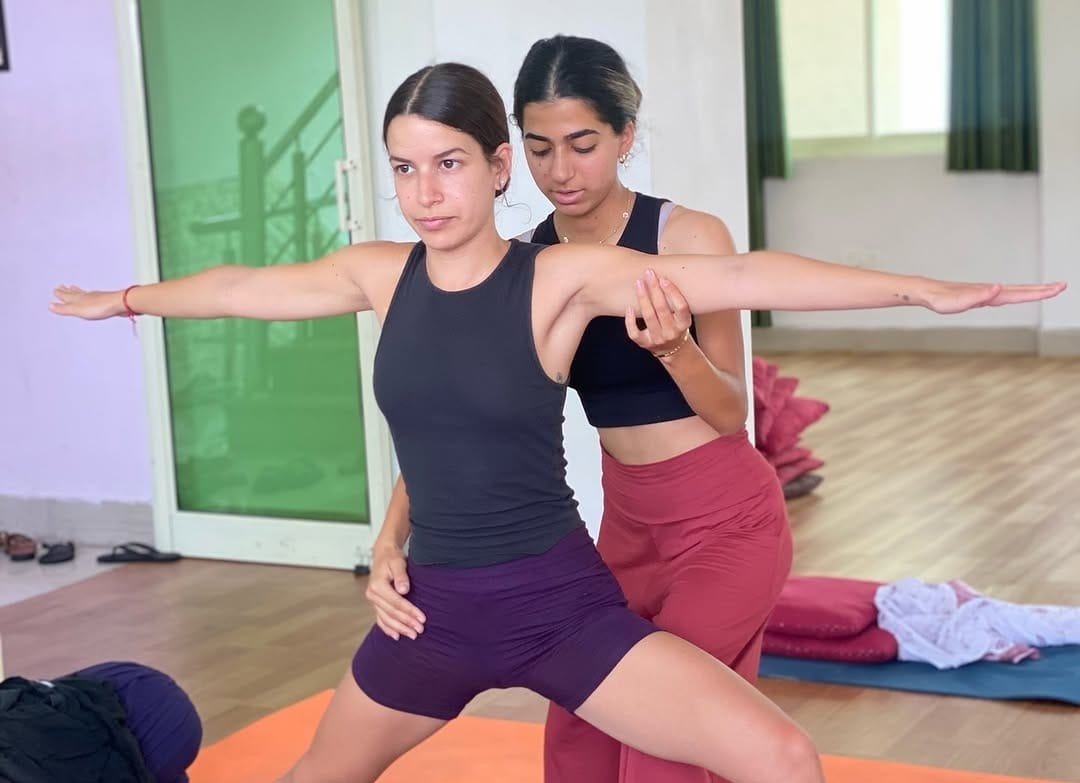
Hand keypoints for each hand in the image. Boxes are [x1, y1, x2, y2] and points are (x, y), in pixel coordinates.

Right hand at [49, 286, 122, 319]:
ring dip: (77, 291)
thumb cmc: (100, 307)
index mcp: (79, 298)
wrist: (120, 303)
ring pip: (84, 294)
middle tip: (61, 286)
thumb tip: (50, 306)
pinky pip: (94, 297)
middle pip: (74, 293)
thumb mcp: (78, 310)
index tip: (55, 289)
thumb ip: (65, 308)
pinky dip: (89, 296)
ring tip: (74, 288)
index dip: (60, 294)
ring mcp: (97, 298)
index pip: (66, 295)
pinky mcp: (106, 301)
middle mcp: (87, 296)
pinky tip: (93, 297)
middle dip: (67, 291)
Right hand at [364, 543, 424, 640]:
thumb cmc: (392, 558)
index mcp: (377, 585)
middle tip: (420, 630)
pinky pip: (380, 619)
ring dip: (399, 628)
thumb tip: (404, 590)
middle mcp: (372, 594)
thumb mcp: (398, 562)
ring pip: (386, 619)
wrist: (383, 555)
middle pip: (391, 613)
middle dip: (406, 622)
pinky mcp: (375, 604)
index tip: (422, 618)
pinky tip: (396, 636)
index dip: (409, 611)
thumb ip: (401, 575)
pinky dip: (387, 628)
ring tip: (413, 635)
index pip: (396, 602)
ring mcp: (373, 600)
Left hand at [626, 269, 692, 355]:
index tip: (664, 278)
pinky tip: (628, 308)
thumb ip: (677, 301)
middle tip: (649, 273)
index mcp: (684, 324)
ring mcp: (658, 339)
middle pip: (662, 309)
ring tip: (639, 283)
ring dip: (643, 298)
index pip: (681, 307)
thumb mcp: (683, 316)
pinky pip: (635, 333)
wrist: (673, 350)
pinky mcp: (645, 344)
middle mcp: (672, 332)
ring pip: (649, 317)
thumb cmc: (676, 325)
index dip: (673, 293)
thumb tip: (666, 275)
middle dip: (654, 289)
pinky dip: (630, 321)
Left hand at [922, 280, 1066, 313]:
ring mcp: (988, 293)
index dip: (1038, 293)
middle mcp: (992, 292)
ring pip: (1016, 291)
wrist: (929, 293)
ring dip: (1033, 290)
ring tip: (1049, 289)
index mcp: (990, 294)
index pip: (1020, 294)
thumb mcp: (958, 302)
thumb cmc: (941, 300)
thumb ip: (978, 296)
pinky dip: (1019, 293)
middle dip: (1043, 289)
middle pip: (1022, 290)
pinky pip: (1006, 294)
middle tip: (1063, 286)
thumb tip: (998, 287)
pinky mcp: (983, 295)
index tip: (1056, 289)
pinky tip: (1022, 293)